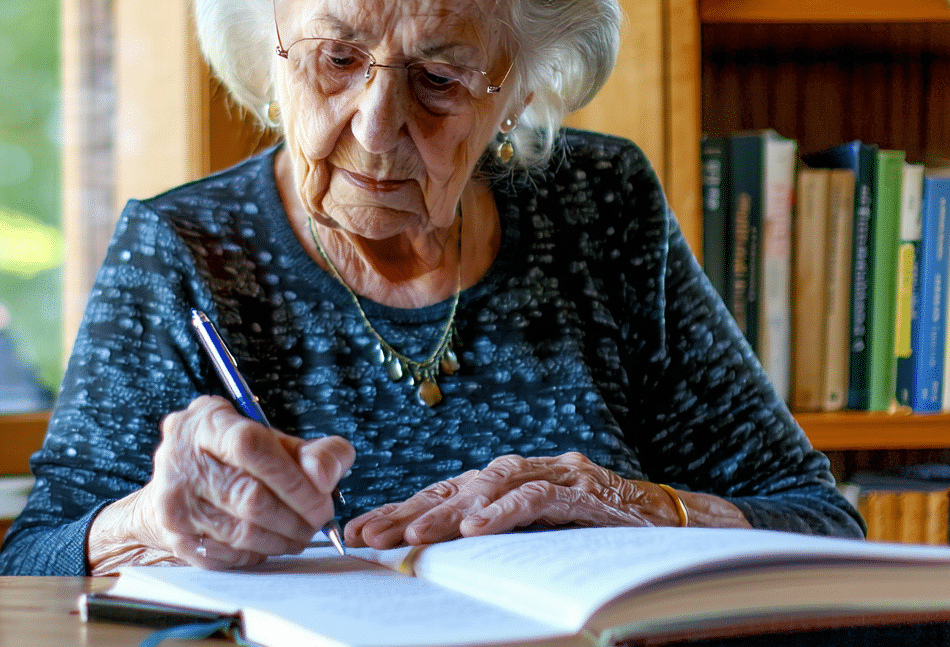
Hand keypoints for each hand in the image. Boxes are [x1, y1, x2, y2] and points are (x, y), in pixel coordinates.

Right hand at [90, 395, 354, 571]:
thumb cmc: (231, 455)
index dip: (292, 476)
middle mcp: (181, 462)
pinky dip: (261, 552)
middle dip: (298, 514)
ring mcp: (175, 504)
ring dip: (284, 538)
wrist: (174, 479)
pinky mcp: (177, 539)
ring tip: (301, 531)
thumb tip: (326, 476)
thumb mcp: (269, 436)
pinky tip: (271, 540)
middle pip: (250, 498)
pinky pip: (231, 556)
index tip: (323, 492)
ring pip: (244, 533)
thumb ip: (309, 450)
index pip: (250, 447)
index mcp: (205, 424)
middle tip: (319, 518)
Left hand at [345, 452, 679, 548]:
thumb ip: (505, 545)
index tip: (359, 533)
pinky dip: (507, 510)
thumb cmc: (612, 538)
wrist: (685, 525)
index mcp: (514, 484)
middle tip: (367, 537)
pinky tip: (478, 528)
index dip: (402, 511)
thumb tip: (448, 573)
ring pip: (490, 485)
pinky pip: (540, 496)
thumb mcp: (548, 543)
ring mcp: (559, 475)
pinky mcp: (589, 488)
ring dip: (448, 512)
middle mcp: (530, 471)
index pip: (447, 494)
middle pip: (457, 487)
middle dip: (407, 512)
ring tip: (412, 536)